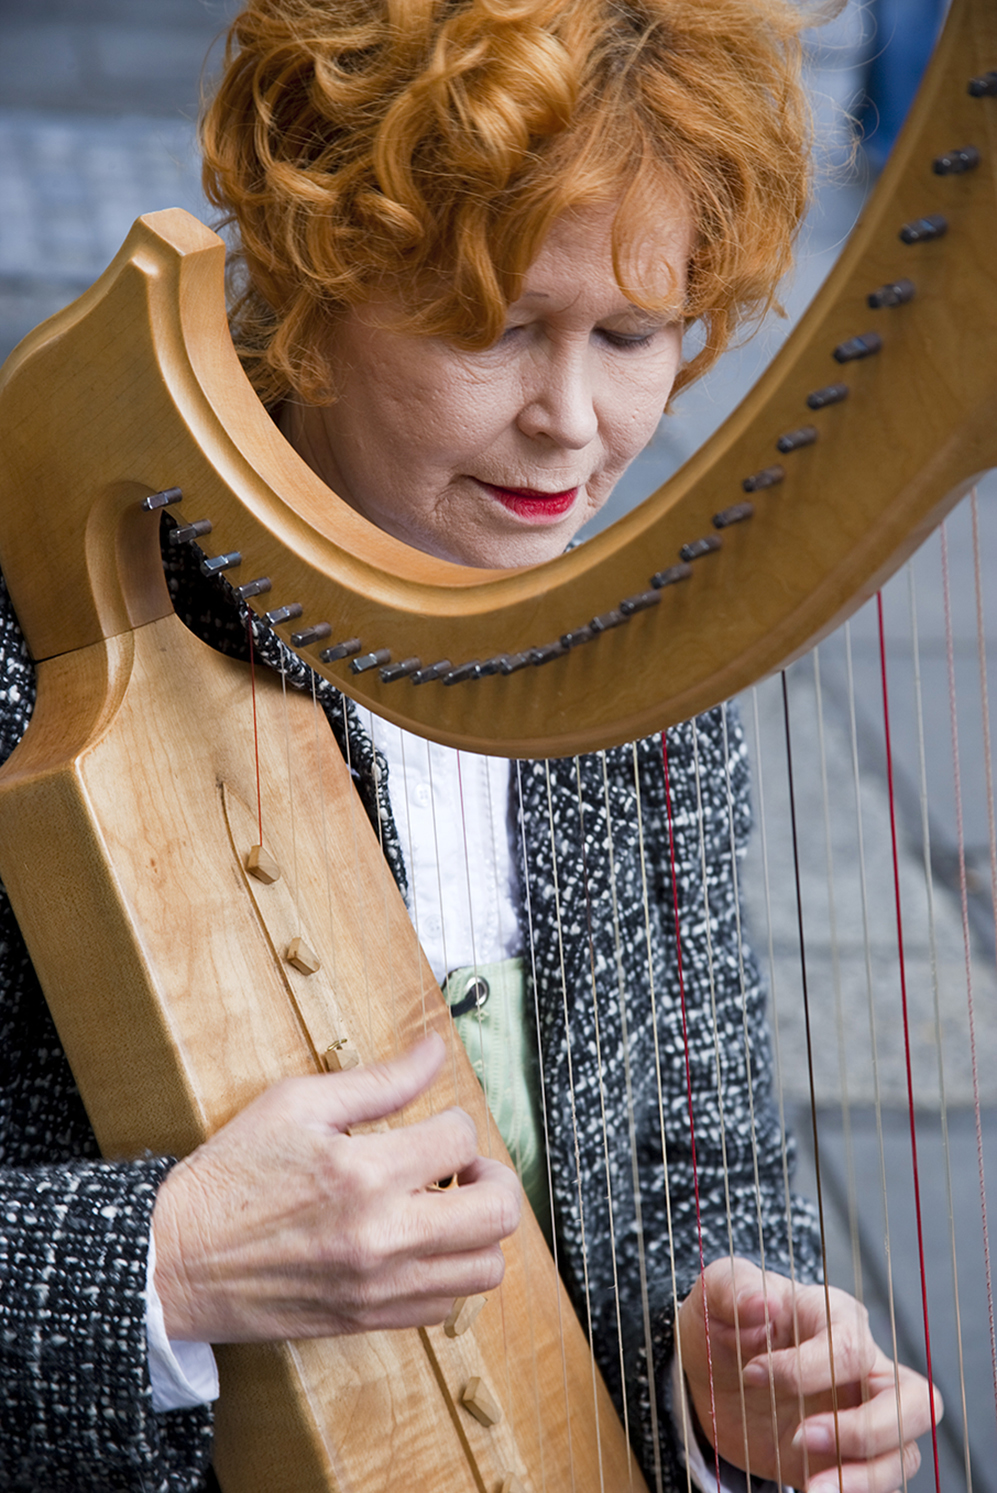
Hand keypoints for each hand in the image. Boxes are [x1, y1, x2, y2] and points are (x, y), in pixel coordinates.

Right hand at [152, 1033, 520, 1341]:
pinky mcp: (368, 1320)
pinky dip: (446, 1272)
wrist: (175, 1260)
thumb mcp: (296, 1105)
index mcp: (363, 1173)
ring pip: (484, 1268)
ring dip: (477, 1229)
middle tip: (461, 1167)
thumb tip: (434, 1049)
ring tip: (442, 1206)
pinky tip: (416, 1243)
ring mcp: (379, 1287)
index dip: (453, 1120)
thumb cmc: (230, 1176)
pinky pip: (445, 1306)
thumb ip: (378, 1081)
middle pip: (498, 1212)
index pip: (460, 1138)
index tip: (433, 1122)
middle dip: (493, 1177)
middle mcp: (382, 1236)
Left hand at [677, 1258, 941, 1491]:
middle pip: (916, 1400)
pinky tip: (812, 1491)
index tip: (751, 1373)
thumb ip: (734, 1288)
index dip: (803, 1369)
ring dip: (864, 1478)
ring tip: (810, 1488)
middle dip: (866, 1430)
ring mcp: (861, 1414)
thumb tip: (764, 1302)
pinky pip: (881, 1481)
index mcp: (834, 1317)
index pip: (848, 1347)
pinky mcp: (848, 1457)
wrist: (709, 1375)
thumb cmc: (724, 1322)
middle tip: (800, 1437)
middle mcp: (861, 1367)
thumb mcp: (715, 1293)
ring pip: (906, 1451)